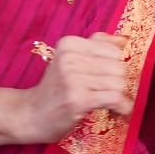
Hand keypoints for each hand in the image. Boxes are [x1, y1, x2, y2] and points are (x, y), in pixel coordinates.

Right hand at [16, 33, 134, 143]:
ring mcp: (73, 79)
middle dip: (118, 83)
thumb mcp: (70, 59)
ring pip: (118, 83)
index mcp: (69, 44)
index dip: (115, 66)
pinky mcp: (78, 100)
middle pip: (118, 67)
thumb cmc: (55, 88)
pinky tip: (118, 112)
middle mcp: (70, 58)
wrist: (30, 114)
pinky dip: (122, 107)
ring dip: (119, 97)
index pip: (113, 50)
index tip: (108, 78)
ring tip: (109, 103)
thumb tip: (124, 39)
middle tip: (108, 93)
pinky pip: (115, 99)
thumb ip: (97, 46)